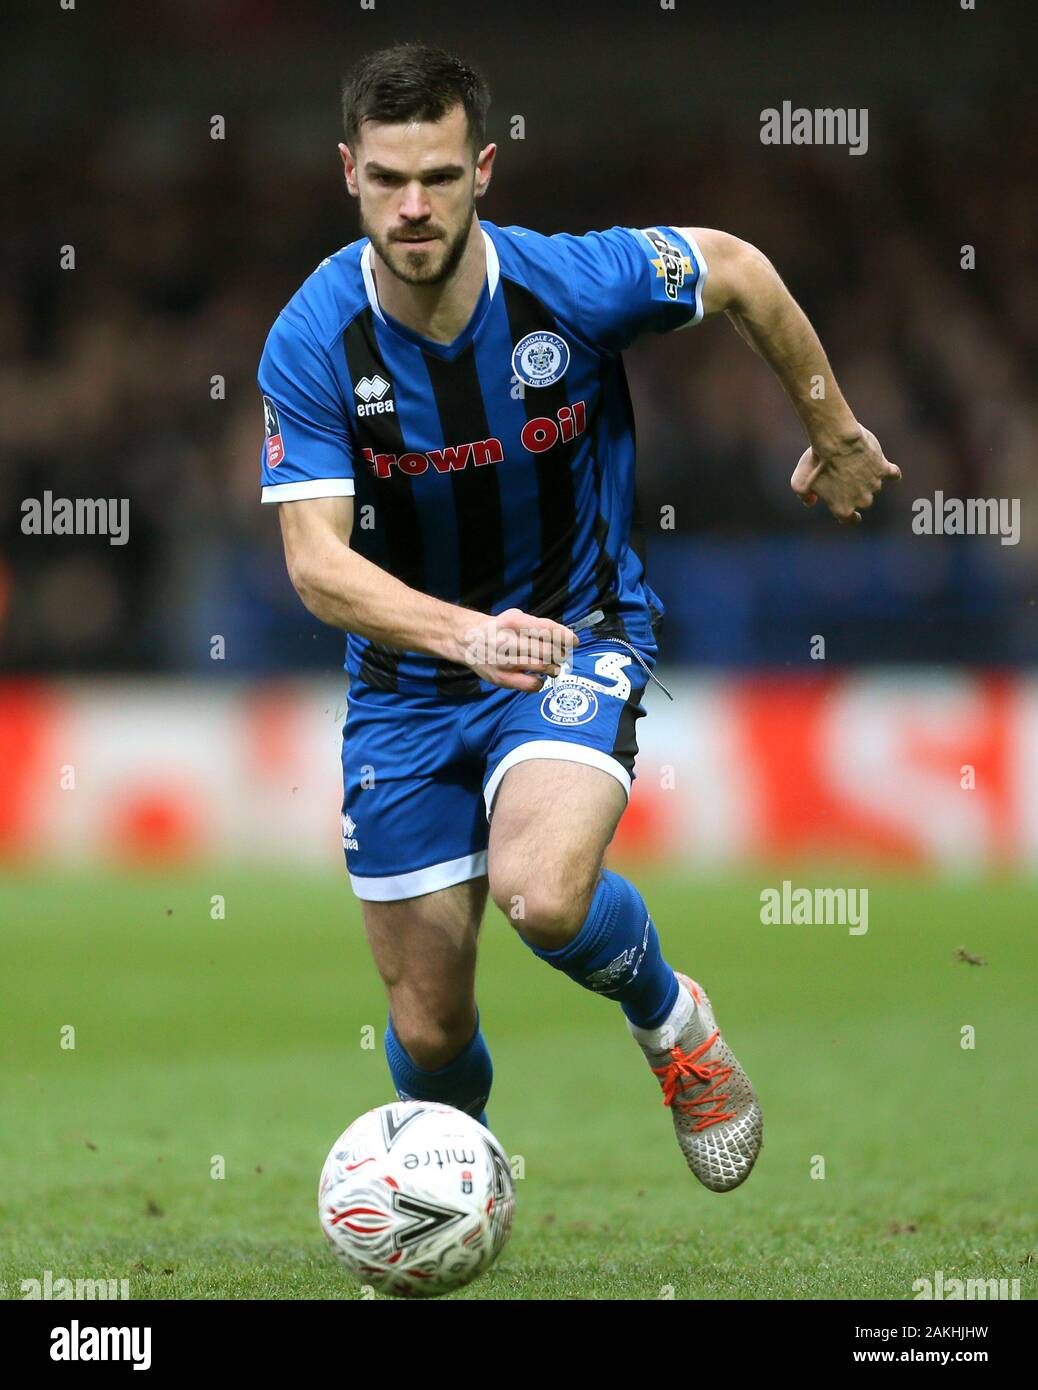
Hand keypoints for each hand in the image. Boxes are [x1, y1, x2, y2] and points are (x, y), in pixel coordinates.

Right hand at [452, 606, 579, 691]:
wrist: (468, 640)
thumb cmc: (500, 628)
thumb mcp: (516, 617)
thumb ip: (539, 625)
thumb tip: (567, 638)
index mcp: (513, 621)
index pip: (547, 629)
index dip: (565, 636)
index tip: (574, 642)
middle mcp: (507, 640)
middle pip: (547, 650)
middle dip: (560, 654)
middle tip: (562, 656)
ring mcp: (503, 661)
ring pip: (541, 667)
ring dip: (553, 668)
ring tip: (553, 667)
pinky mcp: (500, 678)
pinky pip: (530, 685)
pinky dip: (540, 683)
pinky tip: (538, 678)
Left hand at [790, 425, 900, 524]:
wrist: (835, 440)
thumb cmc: (815, 461)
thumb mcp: (798, 482)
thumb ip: (804, 496)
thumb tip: (812, 501)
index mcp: (842, 508)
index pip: (850, 520)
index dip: (851, 517)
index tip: (854, 515)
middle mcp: (861, 500)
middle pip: (863, 501)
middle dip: (856, 492)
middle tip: (845, 476)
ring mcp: (874, 485)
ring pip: (874, 486)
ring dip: (867, 478)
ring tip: (854, 462)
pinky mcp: (883, 468)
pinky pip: (893, 474)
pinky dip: (891, 471)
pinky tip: (885, 466)